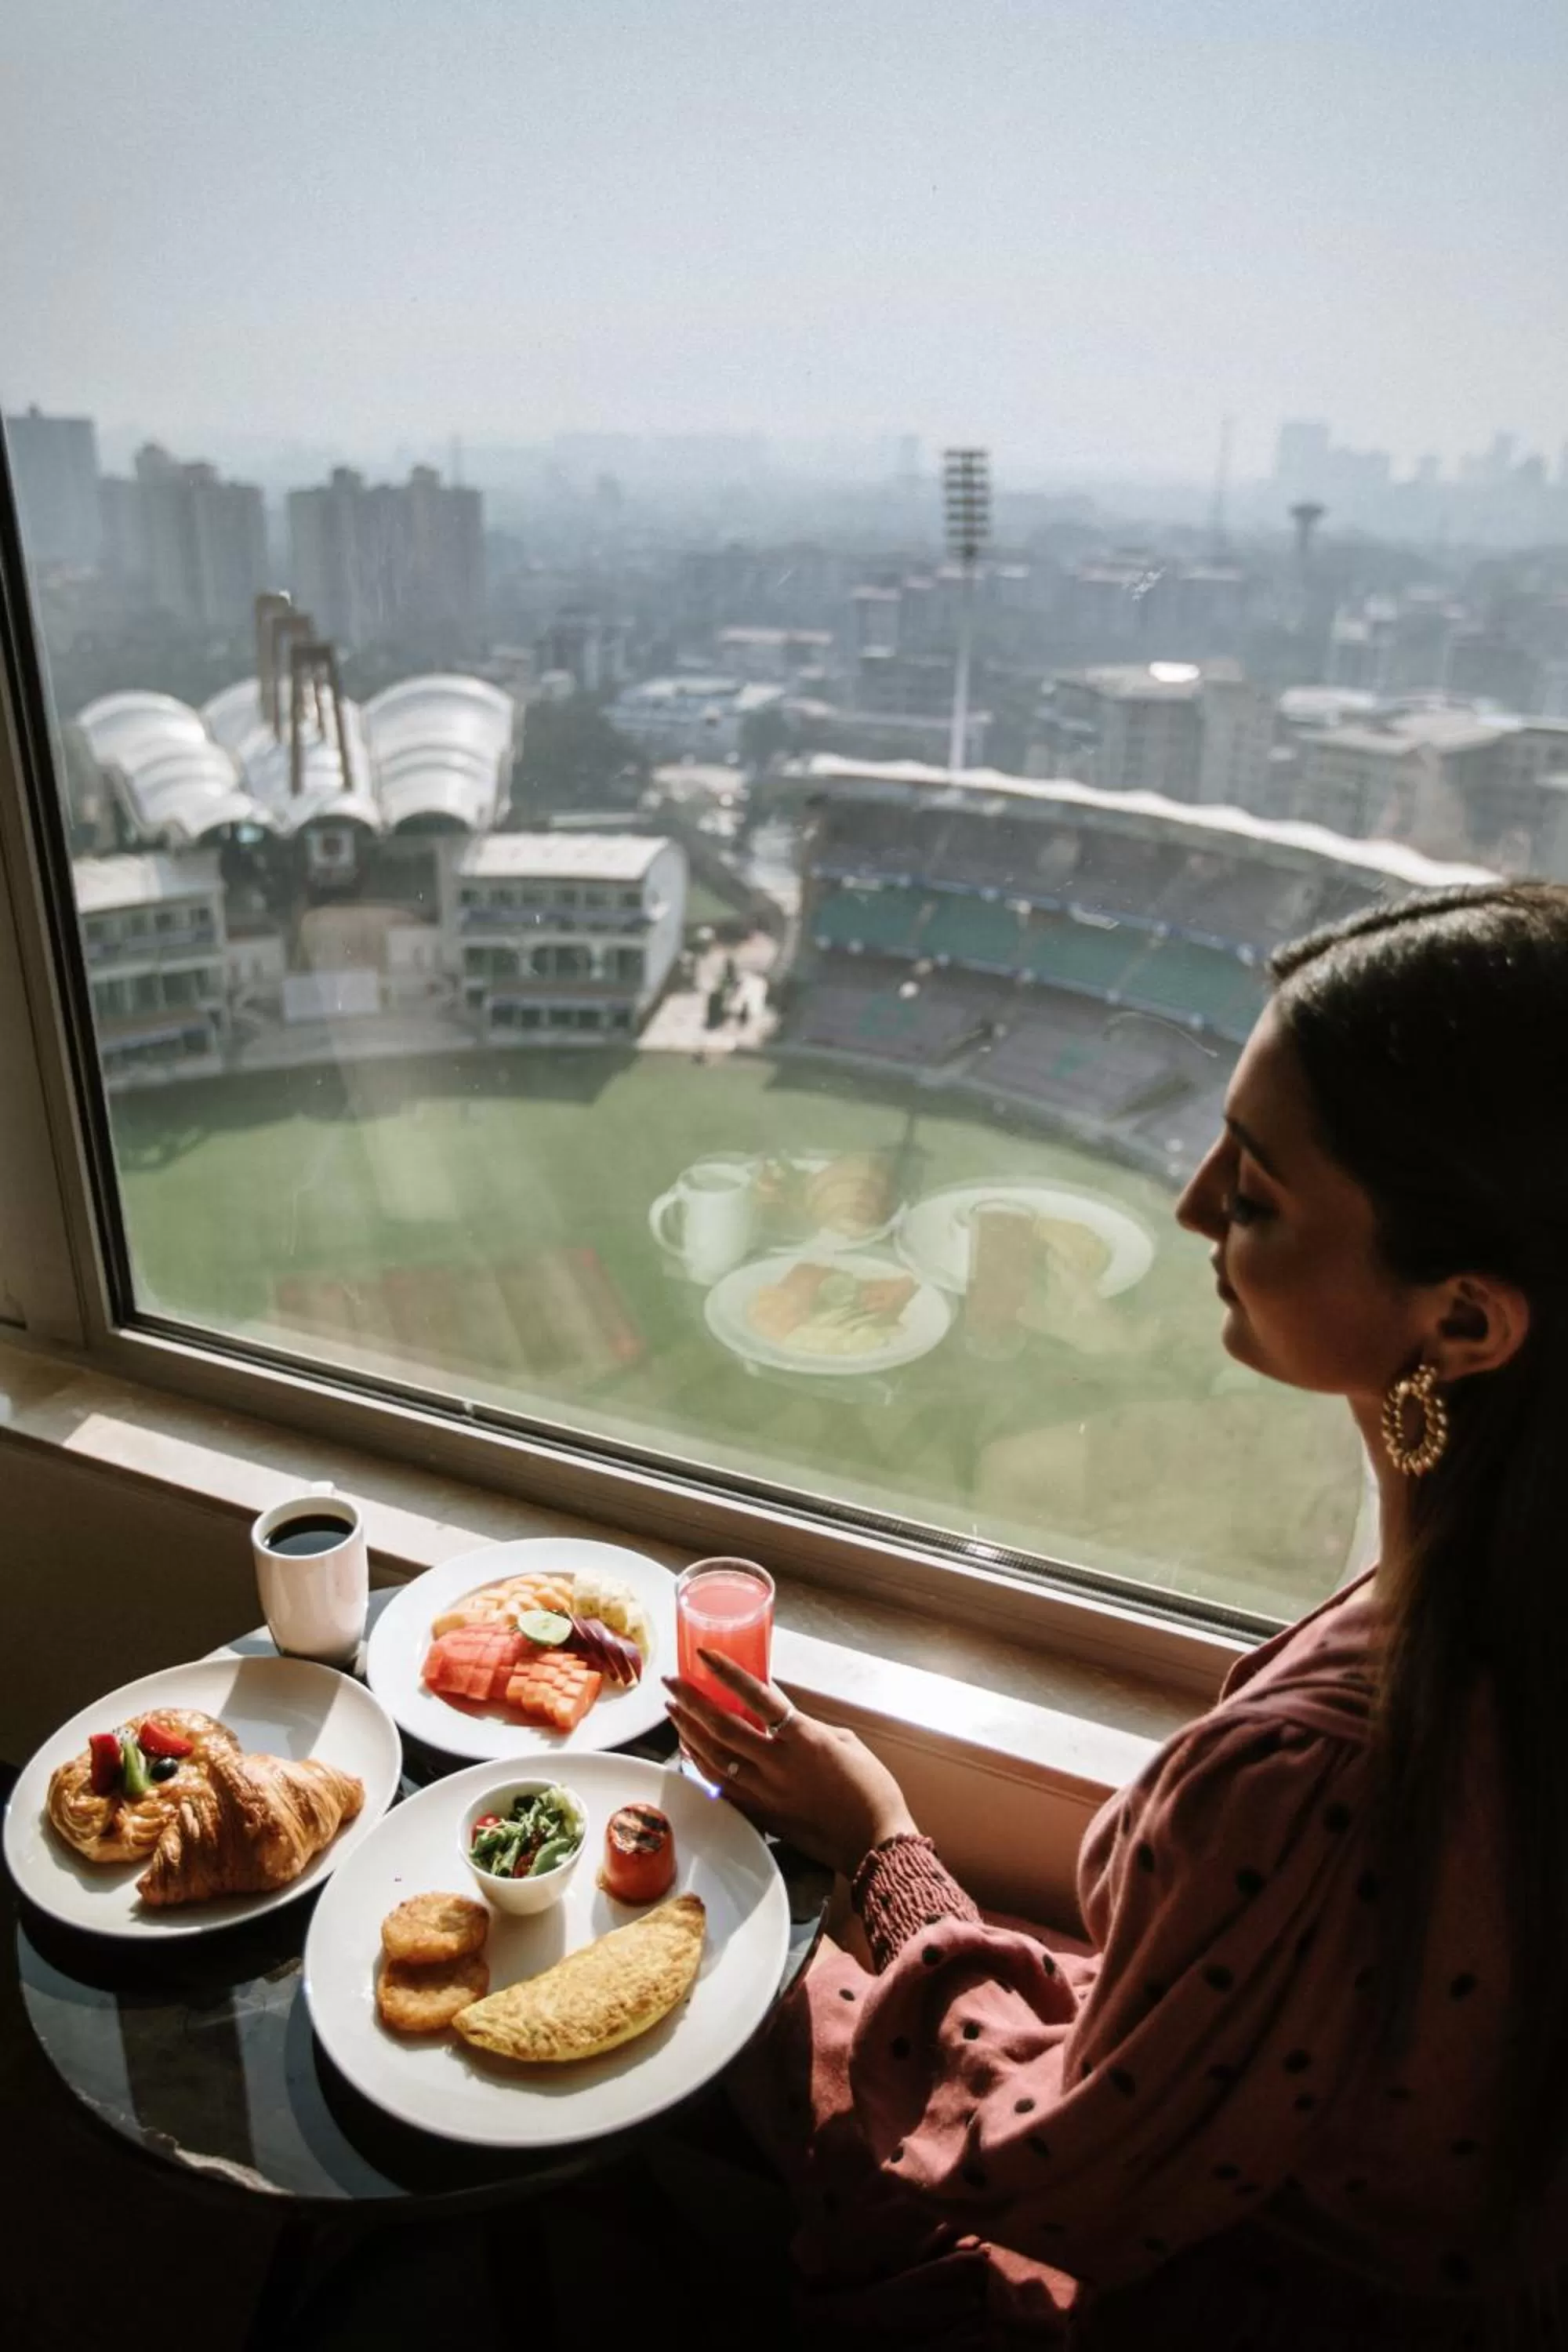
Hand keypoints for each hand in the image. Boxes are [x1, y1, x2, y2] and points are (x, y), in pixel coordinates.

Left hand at [664, 1650, 917, 1880]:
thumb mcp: (845, 1741)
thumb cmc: (870, 1789)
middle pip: (722, 1726)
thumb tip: (782, 1717)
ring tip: (673, 1711)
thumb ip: (808, 1725)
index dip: (728, 1673)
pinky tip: (689, 1751)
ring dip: (688, 1731)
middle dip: (691, 1701)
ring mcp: (766, 1792)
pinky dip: (700, 1766)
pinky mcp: (761, 1815)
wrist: (873, 1842)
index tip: (705, 1656)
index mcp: (803, 1737)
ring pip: (713, 1757)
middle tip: (671, 1682)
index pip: (757, 1695)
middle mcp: (778, 1763)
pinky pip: (721, 1786)